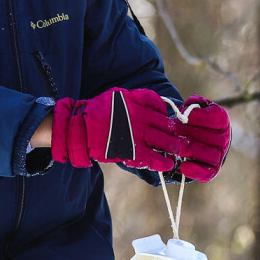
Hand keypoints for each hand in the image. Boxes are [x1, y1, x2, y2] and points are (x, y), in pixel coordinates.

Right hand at [51, 88, 182, 171]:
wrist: (79, 129)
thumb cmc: (96, 111)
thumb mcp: (116, 95)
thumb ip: (135, 98)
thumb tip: (154, 104)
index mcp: (136, 101)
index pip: (160, 105)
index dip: (166, 113)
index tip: (166, 120)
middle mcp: (141, 117)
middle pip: (168, 125)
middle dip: (176, 133)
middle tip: (180, 139)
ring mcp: (138, 135)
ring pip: (166, 142)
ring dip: (174, 148)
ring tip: (177, 152)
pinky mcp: (132, 152)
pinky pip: (154, 158)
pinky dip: (164, 162)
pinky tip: (168, 164)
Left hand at [172, 96, 229, 181]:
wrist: (191, 136)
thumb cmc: (191, 120)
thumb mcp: (192, 107)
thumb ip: (191, 105)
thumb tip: (185, 112)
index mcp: (221, 119)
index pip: (216, 118)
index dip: (200, 117)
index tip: (183, 116)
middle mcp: (224, 138)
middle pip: (212, 138)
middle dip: (190, 134)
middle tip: (173, 131)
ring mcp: (219, 155)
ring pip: (209, 155)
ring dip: (191, 151)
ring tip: (175, 146)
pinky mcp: (212, 170)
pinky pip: (207, 172)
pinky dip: (196, 170)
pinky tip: (183, 166)